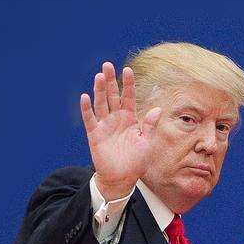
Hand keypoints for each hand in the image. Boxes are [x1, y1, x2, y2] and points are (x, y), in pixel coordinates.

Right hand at [80, 62, 161, 200]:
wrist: (122, 178)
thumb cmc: (136, 162)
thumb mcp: (147, 143)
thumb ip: (149, 125)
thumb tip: (157, 109)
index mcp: (130, 118)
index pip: (128, 97)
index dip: (127, 84)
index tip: (128, 70)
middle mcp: (116, 119)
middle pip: (112, 96)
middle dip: (110, 81)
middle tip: (107, 65)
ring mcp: (105, 125)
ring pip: (101, 103)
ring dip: (99, 90)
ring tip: (99, 76)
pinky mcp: (95, 134)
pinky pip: (90, 119)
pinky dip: (87, 109)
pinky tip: (85, 97)